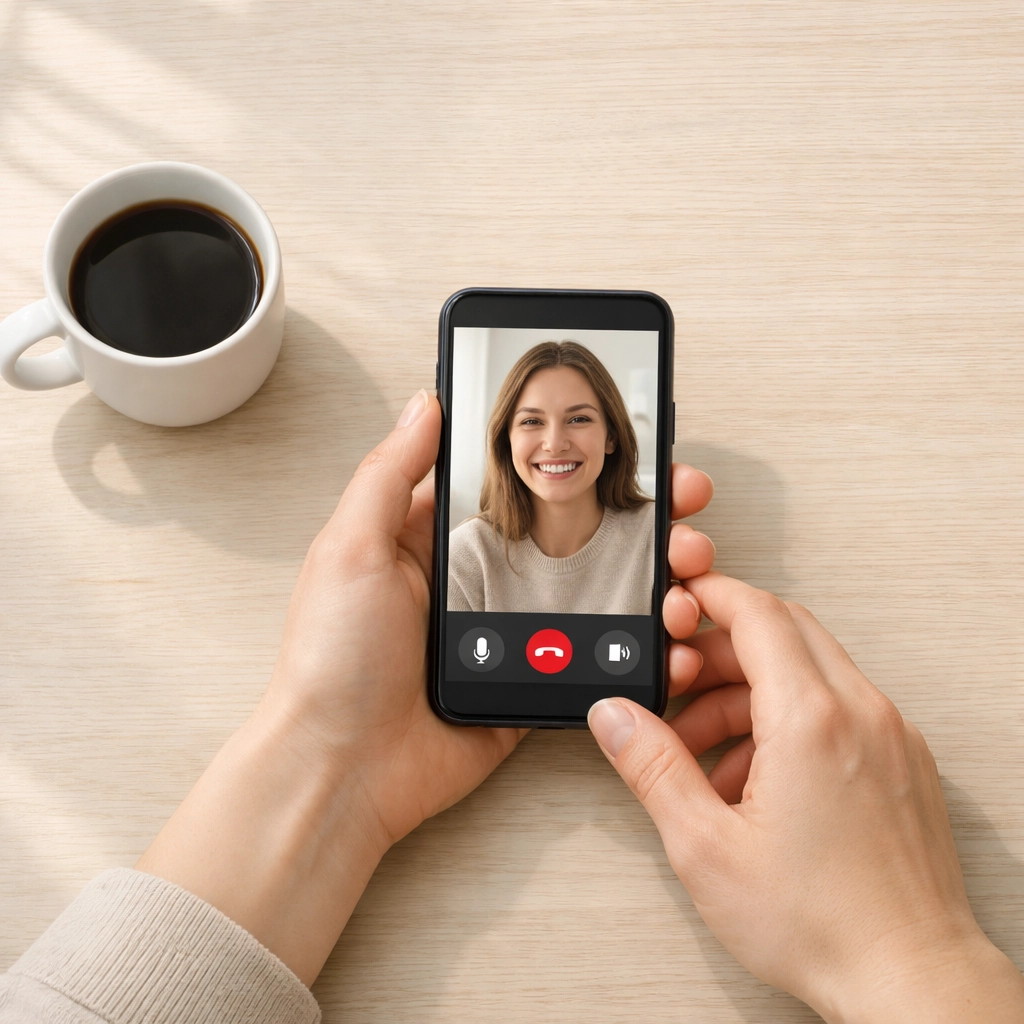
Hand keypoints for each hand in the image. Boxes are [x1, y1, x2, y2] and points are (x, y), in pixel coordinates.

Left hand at [139, 390, 715, 985]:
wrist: (342, 770)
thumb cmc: (332, 658)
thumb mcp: (351, 548)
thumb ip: (392, 473)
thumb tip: (428, 402)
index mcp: (434, 540)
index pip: (518, 484)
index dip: (574, 464)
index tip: (630, 449)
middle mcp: (477, 580)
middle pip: (569, 533)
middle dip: (634, 515)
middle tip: (682, 502)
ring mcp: (508, 633)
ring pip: (593, 592)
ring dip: (649, 578)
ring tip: (688, 569)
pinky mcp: (528, 683)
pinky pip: (590, 657)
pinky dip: (636, 648)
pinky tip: (671, 636)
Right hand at [588, 571, 1023, 1022]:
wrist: (911, 980)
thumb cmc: (822, 924)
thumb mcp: (706, 846)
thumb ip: (652, 767)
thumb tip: (615, 718)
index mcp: (810, 719)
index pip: (758, 614)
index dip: (712, 596)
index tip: (681, 600)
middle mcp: (860, 712)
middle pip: (785, 631)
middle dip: (721, 649)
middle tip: (680, 689)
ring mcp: (890, 734)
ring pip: (811, 670)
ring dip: (750, 691)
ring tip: (709, 753)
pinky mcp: (902, 760)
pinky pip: (839, 706)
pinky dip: (790, 717)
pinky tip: (757, 777)